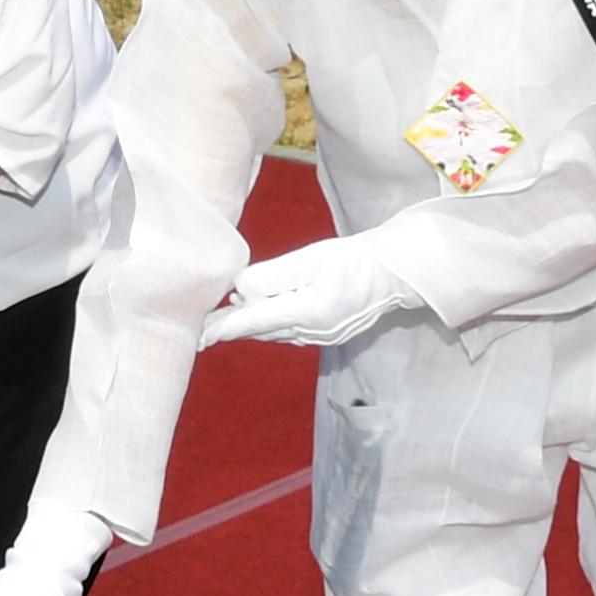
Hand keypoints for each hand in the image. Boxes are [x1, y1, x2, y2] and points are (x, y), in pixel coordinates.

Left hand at [198, 233, 423, 349]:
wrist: (394, 271)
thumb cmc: (355, 259)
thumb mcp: (312, 259)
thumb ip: (274, 274)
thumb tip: (241, 289)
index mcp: (308, 313)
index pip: (255, 322)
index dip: (225, 329)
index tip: (201, 336)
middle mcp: (313, 331)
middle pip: (262, 331)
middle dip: (232, 329)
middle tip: (201, 330)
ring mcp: (322, 336)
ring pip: (275, 333)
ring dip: (250, 326)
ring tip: (222, 322)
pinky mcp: (327, 333)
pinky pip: (289, 332)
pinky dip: (270, 325)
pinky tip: (260, 316)